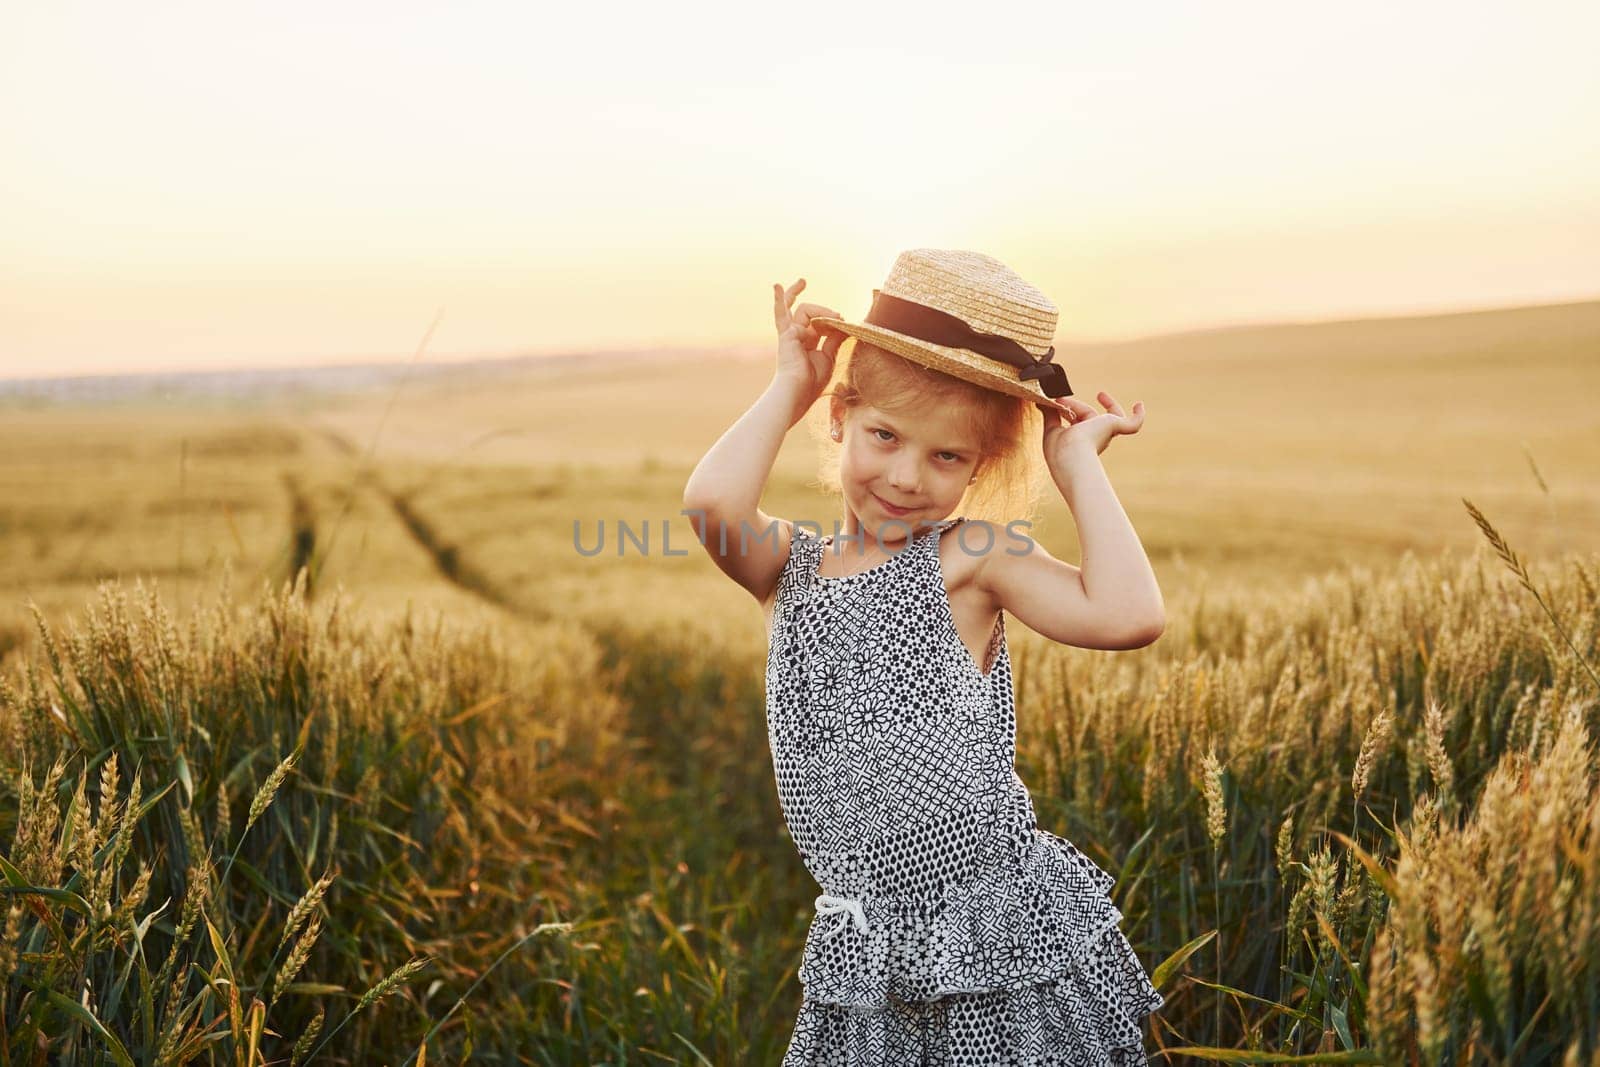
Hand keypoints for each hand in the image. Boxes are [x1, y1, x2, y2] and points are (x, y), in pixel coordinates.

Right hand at [773, 278, 844, 405]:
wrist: (798, 392)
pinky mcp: (785, 334)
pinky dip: (778, 299)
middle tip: (838, 315)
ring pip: (805, 309)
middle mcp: (796, 335)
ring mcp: (790, 333)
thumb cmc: (811, 382)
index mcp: (807, 342)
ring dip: (823, 310)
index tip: (844, 323)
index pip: (820, 323)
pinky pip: (780, 313)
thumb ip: (834, 339)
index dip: (833, 321)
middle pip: (809, 312)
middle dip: (824, 310)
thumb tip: (845, 324)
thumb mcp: (829, 357)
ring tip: (836, 318)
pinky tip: (777, 285)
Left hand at [1039, 390, 1144, 466]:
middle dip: (1077, 407)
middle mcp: (1095, 439)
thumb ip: (1050, 414)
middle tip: (1060, 398)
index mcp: (1080, 441)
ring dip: (1109, 405)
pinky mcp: (1114, 427)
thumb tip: (1043, 402)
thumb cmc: (1059, 451)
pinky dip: (1138, 415)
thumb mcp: (1051, 429)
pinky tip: (1139, 404)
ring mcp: (1106, 433)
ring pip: (1113, 417)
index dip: (1068, 408)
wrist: (1070, 457)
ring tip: (1100, 394)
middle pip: (1090, 417)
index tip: (1057, 400)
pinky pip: (1133, 424)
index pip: (1077, 422)